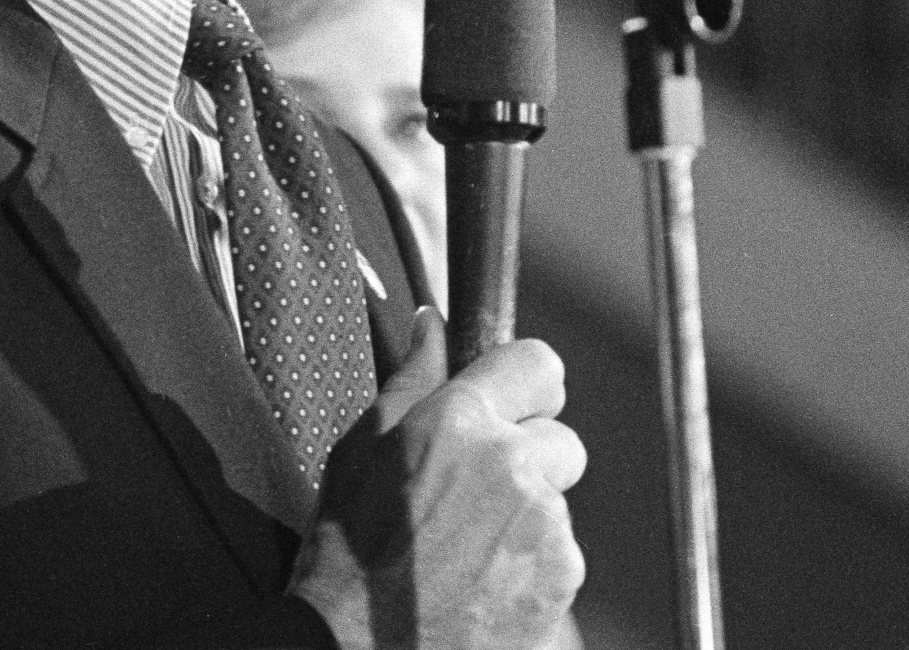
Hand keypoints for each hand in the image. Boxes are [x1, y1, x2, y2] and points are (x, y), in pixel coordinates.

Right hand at [290, 308, 586, 648]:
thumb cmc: (347, 555)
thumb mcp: (361, 452)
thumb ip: (412, 380)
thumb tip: (432, 326)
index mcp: (462, 421)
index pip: (539, 363)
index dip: (526, 384)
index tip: (514, 403)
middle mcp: (514, 466)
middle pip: (559, 438)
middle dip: (528, 459)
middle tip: (475, 493)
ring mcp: (544, 527)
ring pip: (557, 502)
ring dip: (526, 518)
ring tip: (466, 548)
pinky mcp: (560, 580)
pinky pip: (560, 555)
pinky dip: (530, 566)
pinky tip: (481, 581)